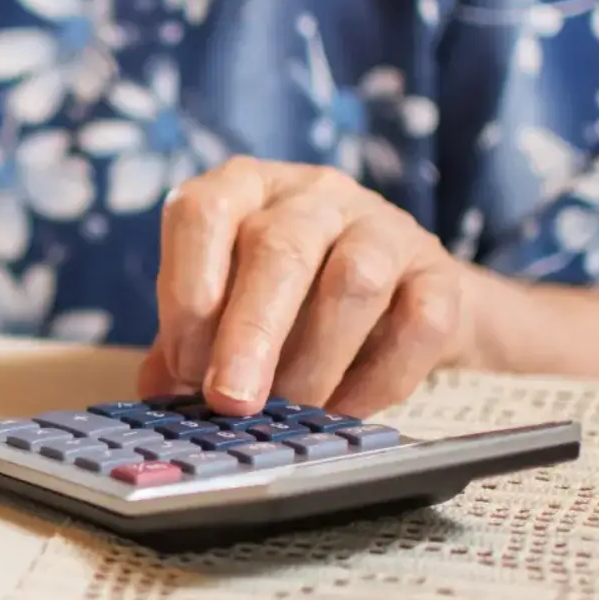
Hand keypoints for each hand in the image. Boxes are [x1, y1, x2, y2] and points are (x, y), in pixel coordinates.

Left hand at [140, 157, 469, 417]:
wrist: (391, 298)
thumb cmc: (279, 303)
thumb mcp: (220, 310)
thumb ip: (185, 346)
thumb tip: (159, 394)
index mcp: (242, 188)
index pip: (203, 213)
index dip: (187, 290)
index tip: (185, 365)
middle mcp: (311, 194)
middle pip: (280, 249)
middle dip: (250, 334)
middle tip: (232, 401)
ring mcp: (382, 226)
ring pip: (355, 280)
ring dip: (315, 360)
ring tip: (290, 411)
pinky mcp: (440, 273)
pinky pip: (418, 323)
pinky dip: (377, 380)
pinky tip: (343, 410)